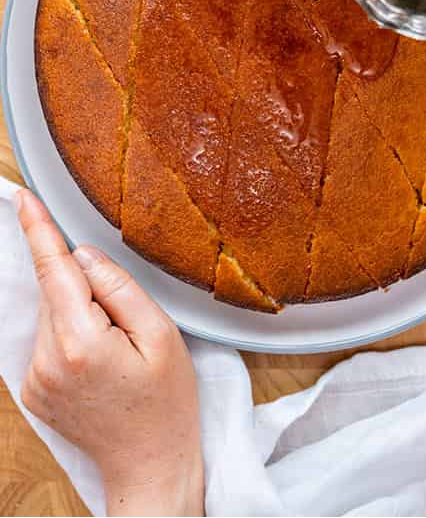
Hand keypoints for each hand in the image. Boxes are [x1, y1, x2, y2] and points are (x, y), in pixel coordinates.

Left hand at [16, 189, 204, 516]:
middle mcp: (46, 361)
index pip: (54, 272)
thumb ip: (119, 287)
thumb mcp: (160, 334)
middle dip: (88, 289)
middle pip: (58, 292)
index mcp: (80, 343)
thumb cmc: (165, 402)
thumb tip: (83, 257)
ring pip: (54, 316)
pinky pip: (50, 340)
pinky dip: (74, 336)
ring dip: (82, 315)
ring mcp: (35, 380)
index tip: (23, 197)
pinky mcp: (32, 391)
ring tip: (118, 350)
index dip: (38, 231)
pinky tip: (102, 362)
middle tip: (127, 326)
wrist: (148, 464)